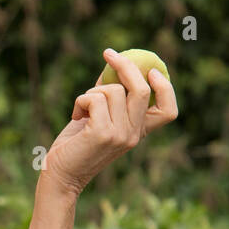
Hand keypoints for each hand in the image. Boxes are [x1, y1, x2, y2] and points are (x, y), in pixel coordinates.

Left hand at [41, 47, 178, 195]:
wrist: (60, 174)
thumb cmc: (76, 144)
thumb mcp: (99, 116)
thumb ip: (110, 95)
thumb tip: (115, 65)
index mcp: (138, 132)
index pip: (168, 112)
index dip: (166, 87)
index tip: (151, 70)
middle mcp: (134, 135)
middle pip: (142, 90)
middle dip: (125, 66)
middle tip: (108, 54)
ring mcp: (120, 135)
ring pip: (113, 91)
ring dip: (92, 92)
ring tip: (82, 108)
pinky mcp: (103, 133)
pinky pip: (95, 98)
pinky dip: (81, 100)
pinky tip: (76, 115)